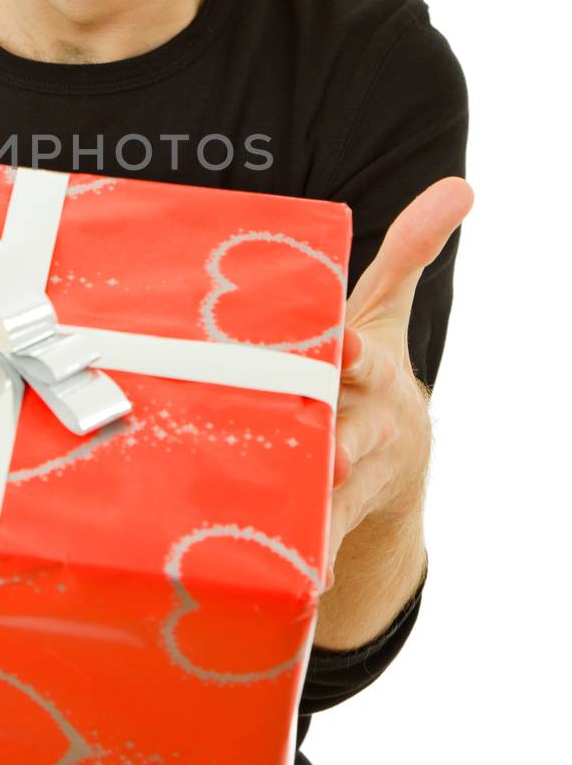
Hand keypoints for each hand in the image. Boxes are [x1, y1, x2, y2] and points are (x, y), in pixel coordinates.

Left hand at [324, 175, 474, 588]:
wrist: (392, 459)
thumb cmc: (367, 369)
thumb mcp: (385, 309)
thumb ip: (411, 249)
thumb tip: (461, 186)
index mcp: (371, 372)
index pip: (366, 358)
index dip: (355, 352)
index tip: (344, 347)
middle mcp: (365, 425)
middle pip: (354, 434)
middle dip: (340, 441)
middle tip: (323, 450)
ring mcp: (350, 475)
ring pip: (337, 492)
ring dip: (322, 506)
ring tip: (303, 523)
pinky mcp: (330, 516)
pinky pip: (321, 538)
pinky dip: (313, 557)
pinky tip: (304, 577)